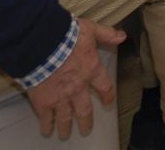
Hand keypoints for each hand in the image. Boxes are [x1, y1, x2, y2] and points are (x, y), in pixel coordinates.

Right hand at [25, 18, 124, 140]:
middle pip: (84, 109)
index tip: (107, 104)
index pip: (105, 86)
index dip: (107, 95)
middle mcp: (78, 87)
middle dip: (86, 121)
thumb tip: (122, 35)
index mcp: (91, 70)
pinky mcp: (43, 101)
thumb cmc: (66, 34)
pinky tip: (46, 131)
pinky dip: (46, 125)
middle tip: (86, 130)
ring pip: (65, 117)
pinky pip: (46, 117)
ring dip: (66, 127)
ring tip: (65, 135)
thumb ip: (106, 34)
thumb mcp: (91, 30)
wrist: (41, 43)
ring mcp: (60, 97)